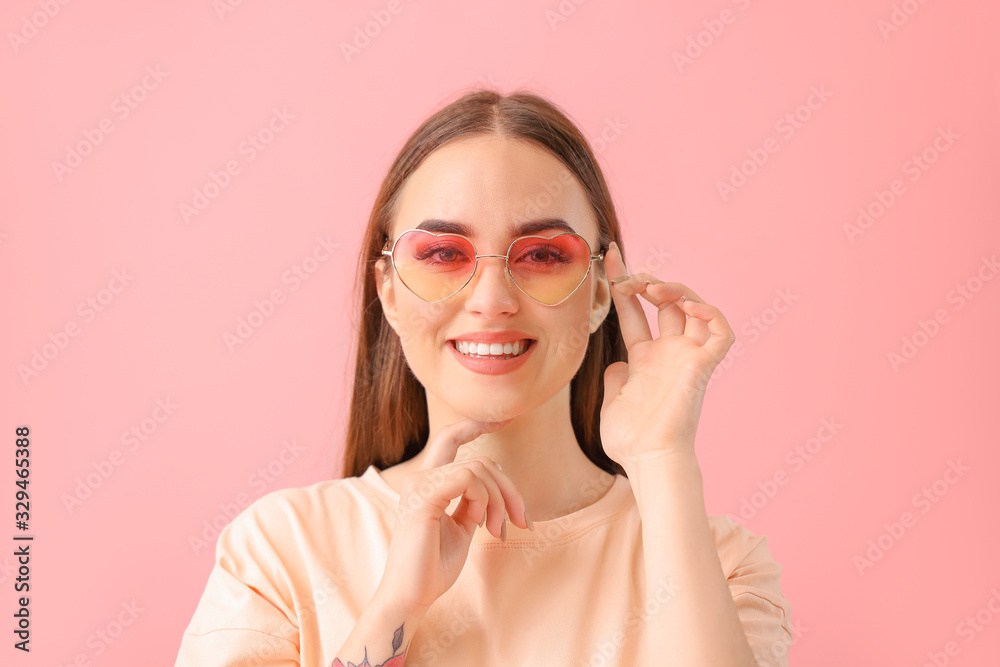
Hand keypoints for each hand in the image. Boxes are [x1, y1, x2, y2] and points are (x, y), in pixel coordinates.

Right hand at [372, 419, 530, 617]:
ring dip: (501, 500)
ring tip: (498, 531)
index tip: (507, 419)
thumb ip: (474, 502)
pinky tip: (481, 524)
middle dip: (509, 487)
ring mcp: (419, 485)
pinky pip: (468, 479)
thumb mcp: (462, 527)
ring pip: (479, 468)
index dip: (477, 424)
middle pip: (480, 459)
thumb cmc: (434, 567)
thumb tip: (497, 485)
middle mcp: (420, 478)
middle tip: (521, 521)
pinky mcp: (423, 497)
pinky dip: (485, 500)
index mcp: (428, 482)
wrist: (411, 596)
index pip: (450, 437)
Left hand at [599, 241, 734, 466]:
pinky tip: (687, 305)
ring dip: (673, 289)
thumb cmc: (630, 439)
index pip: (635, 312)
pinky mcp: (703, 366)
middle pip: (665, 303)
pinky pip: (720, 332)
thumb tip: (616, 364)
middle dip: (646, 280)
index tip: (609, 260)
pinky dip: (710, 313)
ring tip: (648, 288)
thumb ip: (616, 376)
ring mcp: (686, 358)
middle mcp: (668, 353)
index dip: (623, 286)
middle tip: (625, 273)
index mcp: (645, 359)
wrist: (647, 458)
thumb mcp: (612, 400)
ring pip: (694, 307)